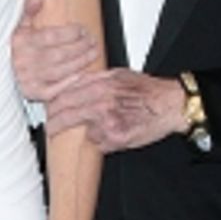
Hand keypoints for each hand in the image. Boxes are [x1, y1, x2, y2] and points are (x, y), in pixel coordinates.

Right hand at [12, 0, 100, 115]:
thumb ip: (28, 11)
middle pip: (60, 54)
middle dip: (81, 47)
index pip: (52, 37)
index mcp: (22, 43)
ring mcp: (30, 79)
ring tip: (93, 52)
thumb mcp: (17, 28)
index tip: (82, 29)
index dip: (71, 33)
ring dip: (81, 62)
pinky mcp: (34, 93)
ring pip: (61, 71)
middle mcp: (26, 62)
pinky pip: (55, 89)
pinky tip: (82, 73)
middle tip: (92, 40)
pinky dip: (70, 82)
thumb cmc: (11, 50)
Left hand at [57, 68, 187, 152]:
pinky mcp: (117, 138)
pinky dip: (102, 141)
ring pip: (82, 132)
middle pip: (66, 115)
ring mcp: (108, 122)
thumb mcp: (118, 74)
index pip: (65, 97)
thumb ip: (95, 79)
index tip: (49, 112)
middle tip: (51, 129)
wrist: (171, 104)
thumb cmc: (148, 90)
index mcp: (100, 85)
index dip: (53, 107)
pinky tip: (112, 134)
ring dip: (82, 134)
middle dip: (55, 124)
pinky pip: (100, 144)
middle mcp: (102, 102)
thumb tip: (74, 83)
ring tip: (92, 131)